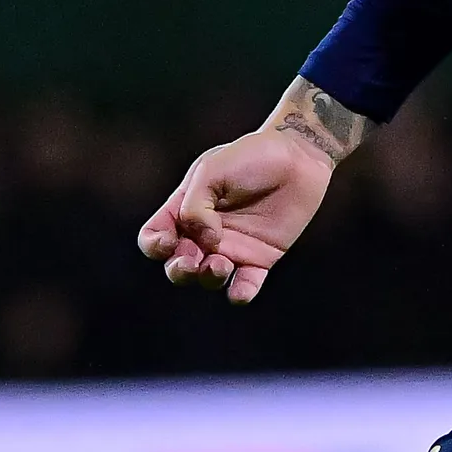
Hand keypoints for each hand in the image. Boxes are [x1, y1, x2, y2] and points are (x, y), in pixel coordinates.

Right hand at [136, 129, 334, 303]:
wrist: (296, 157)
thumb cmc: (249, 157)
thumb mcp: (211, 170)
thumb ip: (196, 205)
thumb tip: (204, 239)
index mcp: (184, 210)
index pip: (155, 237)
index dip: (154, 246)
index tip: (167, 241)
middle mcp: (204, 233)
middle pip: (177, 264)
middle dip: (179, 270)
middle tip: (191, 261)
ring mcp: (232, 248)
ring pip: (208, 278)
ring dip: (208, 277)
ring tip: (221, 263)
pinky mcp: (261, 258)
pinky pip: (245, 285)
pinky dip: (240, 294)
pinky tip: (239, 293)